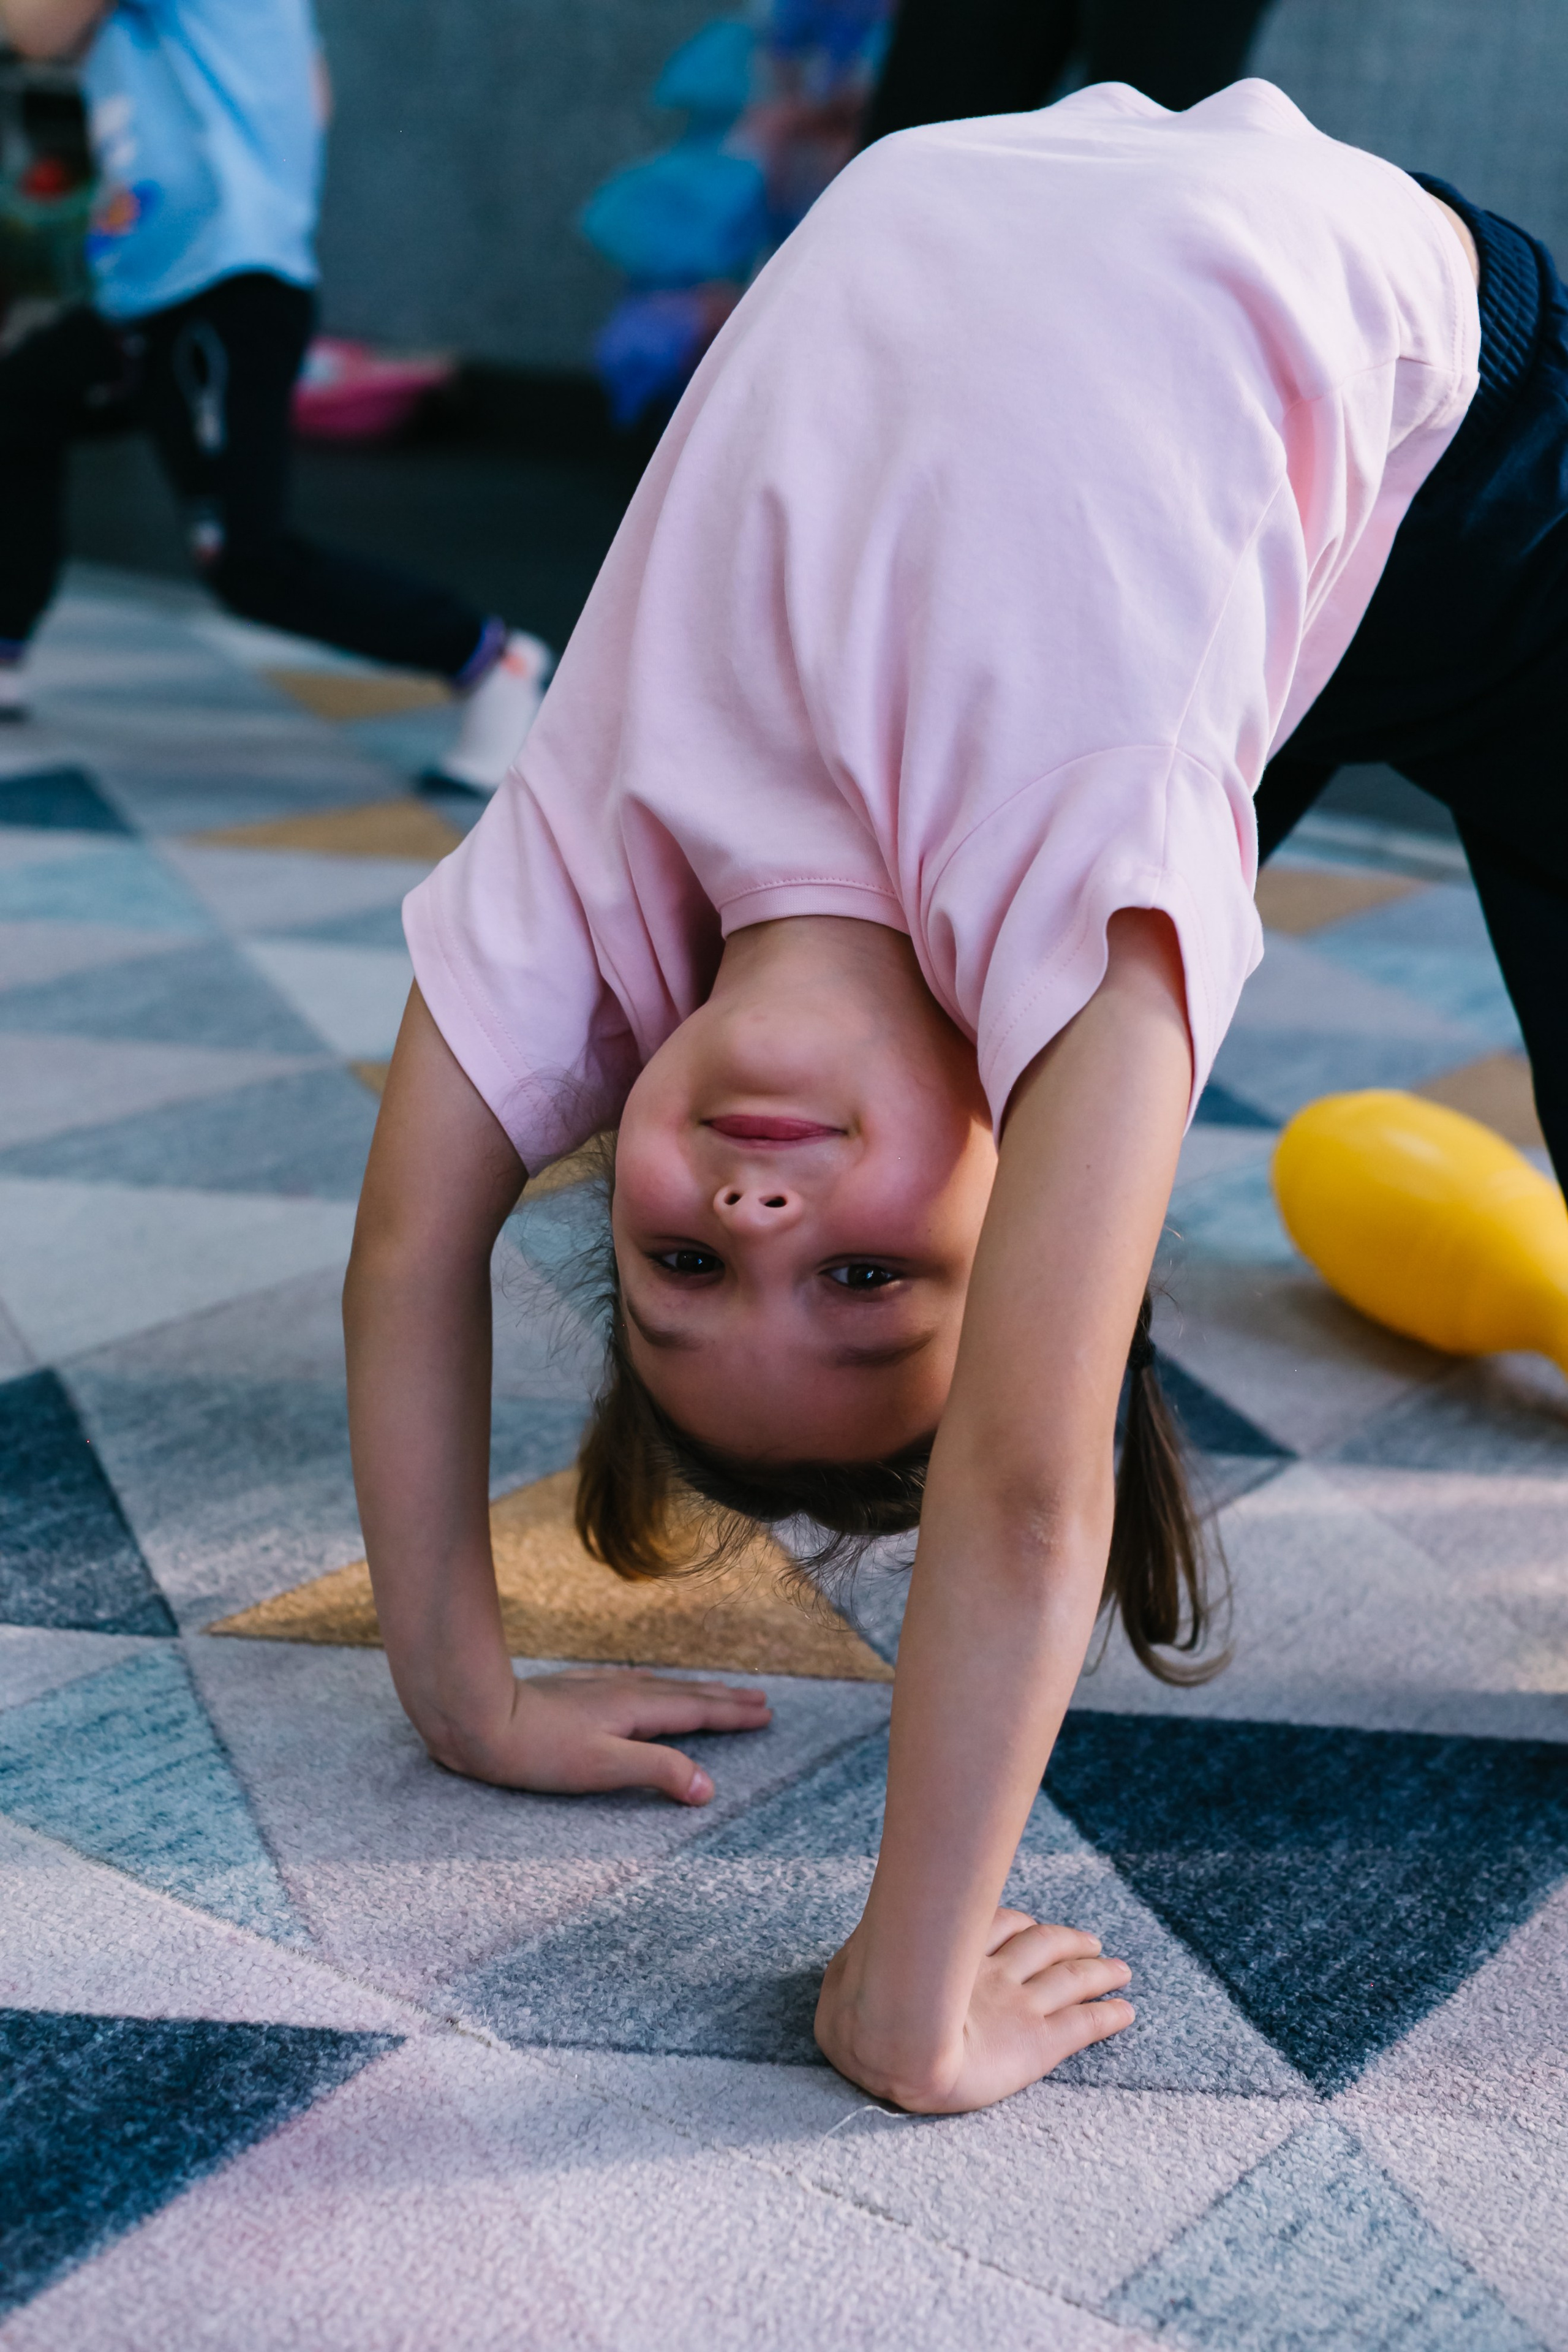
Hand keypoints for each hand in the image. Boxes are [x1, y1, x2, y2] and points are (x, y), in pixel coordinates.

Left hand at [429, 1668, 771, 1802]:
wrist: (480, 1717)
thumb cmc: (537, 1750)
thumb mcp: (603, 1768)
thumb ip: (657, 1772)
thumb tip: (708, 1786)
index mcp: (636, 1710)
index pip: (697, 1712)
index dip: (732, 1715)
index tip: (765, 1714)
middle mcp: (623, 1692)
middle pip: (686, 1695)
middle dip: (725, 1700)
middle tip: (760, 1700)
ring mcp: (599, 1689)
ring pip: (661, 1687)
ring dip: (695, 1692)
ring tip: (717, 1694)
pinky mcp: (578, 1692)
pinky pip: (635, 1684)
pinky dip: (659, 1688)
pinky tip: (648, 1687)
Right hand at [814, 1907, 1133, 2112]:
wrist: (897, 2050)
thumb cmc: (863, 2015)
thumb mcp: (849, 1978)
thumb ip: (860, 1969)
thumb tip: (849, 1968)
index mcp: (953, 1956)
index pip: (996, 1926)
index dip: (1019, 1922)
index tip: (1032, 1922)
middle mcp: (993, 1973)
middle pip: (1043, 1945)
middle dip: (1069, 1941)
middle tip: (1091, 1941)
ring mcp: (1019, 2007)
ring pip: (1071, 1979)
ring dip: (1098, 1971)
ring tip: (1120, 1969)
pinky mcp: (1038, 2045)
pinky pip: (1083, 2027)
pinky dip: (1107, 2016)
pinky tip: (1126, 2013)